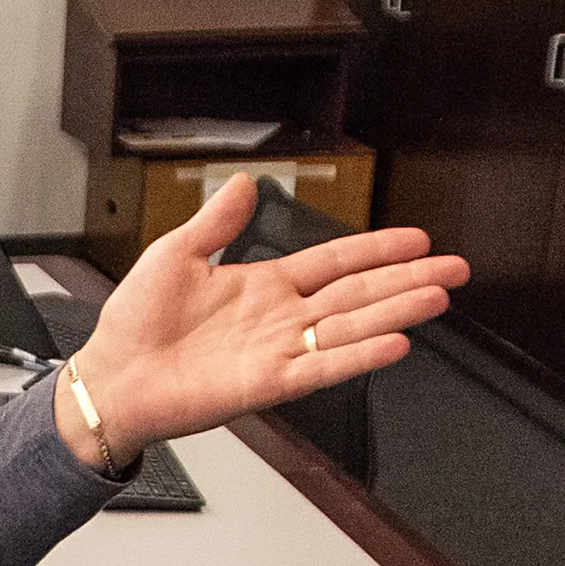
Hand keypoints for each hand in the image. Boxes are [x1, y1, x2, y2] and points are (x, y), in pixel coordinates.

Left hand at [49, 172, 468, 468]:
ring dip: (396, 311)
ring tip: (438, 297)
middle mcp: (280, 319)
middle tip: (454, 270)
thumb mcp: (175, 253)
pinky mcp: (267, 383)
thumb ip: (217, 221)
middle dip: (408, 279)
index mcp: (264, 286)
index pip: (336, 262)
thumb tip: (243, 182)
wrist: (110, 377)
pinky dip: (357, 356)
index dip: (377, 249)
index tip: (417, 240)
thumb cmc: (135, 325)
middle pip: (359, 293)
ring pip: (351, 327)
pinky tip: (393, 343)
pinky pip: (322, 367)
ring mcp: (278, 351)